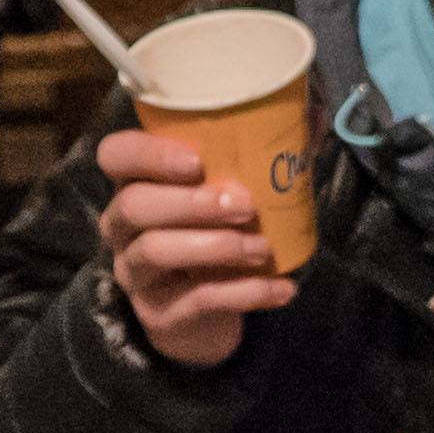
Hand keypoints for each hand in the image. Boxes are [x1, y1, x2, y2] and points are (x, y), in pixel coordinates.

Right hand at [93, 124, 294, 365]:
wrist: (204, 318)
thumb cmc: (216, 237)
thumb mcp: (230, 194)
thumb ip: (263, 156)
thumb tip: (318, 114)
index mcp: (136, 184)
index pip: (115, 155)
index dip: (146, 154)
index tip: (196, 161)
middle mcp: (123, 227)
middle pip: (134, 205)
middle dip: (192, 203)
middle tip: (246, 205)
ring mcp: (135, 272)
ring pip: (157, 251)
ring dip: (216, 246)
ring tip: (263, 248)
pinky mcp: (159, 314)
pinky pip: (197, 300)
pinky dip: (245, 293)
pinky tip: (283, 288)